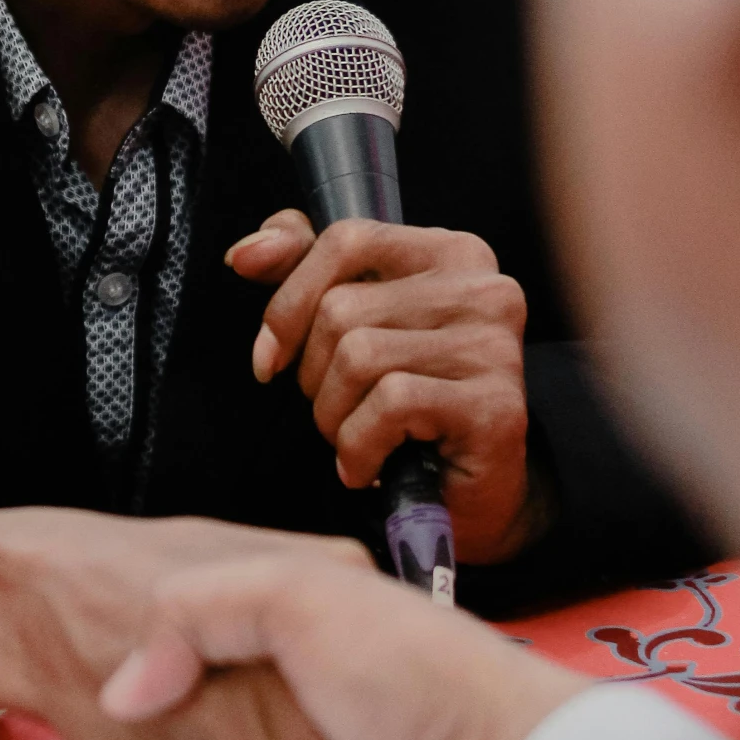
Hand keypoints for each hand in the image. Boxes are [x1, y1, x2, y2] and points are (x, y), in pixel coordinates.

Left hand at [228, 211, 547, 562]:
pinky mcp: (494, 405)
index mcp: (450, 254)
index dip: (290, 302)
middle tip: (338, 413)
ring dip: (334, 418)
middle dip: (315, 376)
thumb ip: (300, 270)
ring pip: (359, 357)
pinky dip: (358, 447)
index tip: (272, 356)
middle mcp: (483, 289)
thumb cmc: (404, 403)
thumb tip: (245, 254)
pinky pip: (388, 405)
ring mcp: (493, 346)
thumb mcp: (352, 323)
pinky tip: (369, 467)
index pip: (346, 241)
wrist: (465, 497)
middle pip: (343, 308)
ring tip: (355, 441)